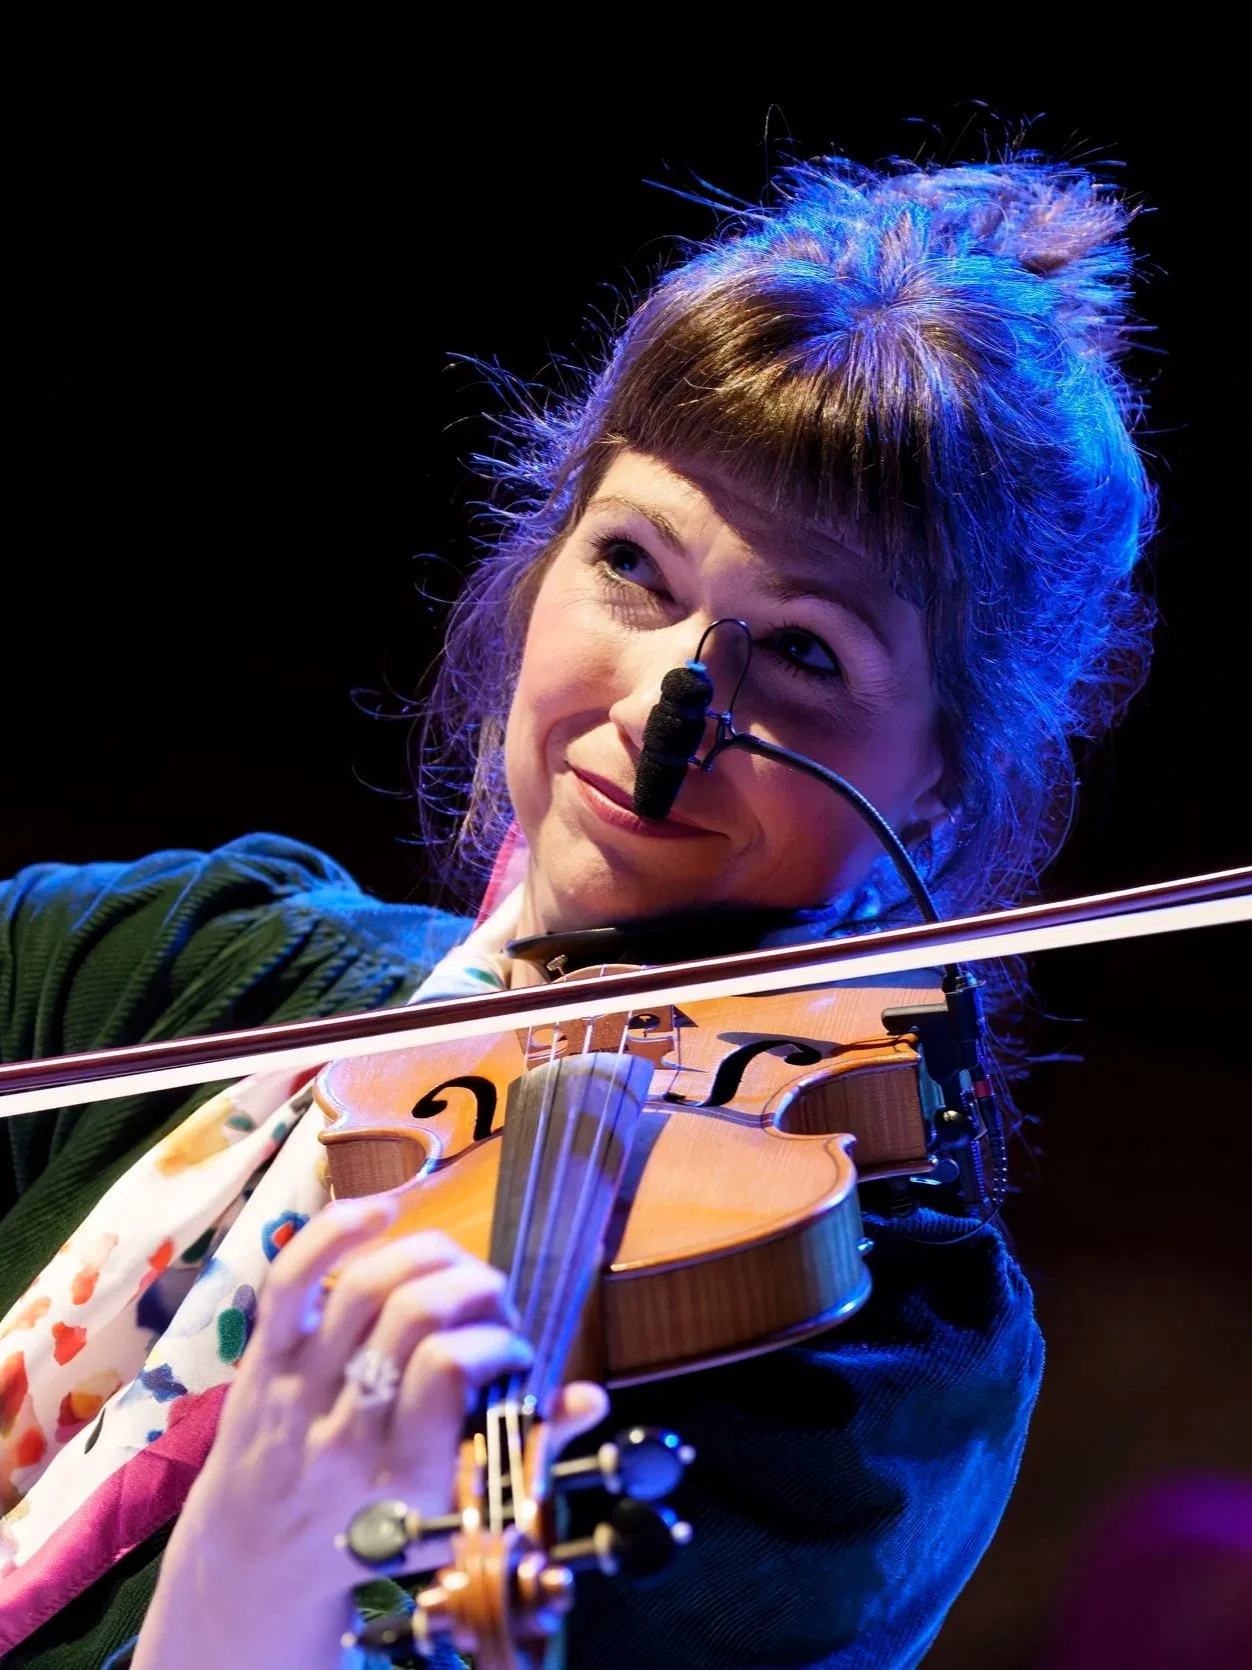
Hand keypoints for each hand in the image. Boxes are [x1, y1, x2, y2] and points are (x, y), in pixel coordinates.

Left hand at [134, 1196, 606, 1669]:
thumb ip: (523, 1449)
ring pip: (361, 1286)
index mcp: (401, 1473)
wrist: (261, 1561)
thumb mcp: (454, 1511)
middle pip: (410, 1314)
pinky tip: (385, 1212)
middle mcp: (346, 1427)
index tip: (514, 1349)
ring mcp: (299, 1387)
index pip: (446, 1368)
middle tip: (492, 1300)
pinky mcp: (263, 1358)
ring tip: (455, 1266)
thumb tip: (591, 1398)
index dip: (492, 1340)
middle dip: (469, 1286)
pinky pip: (292, 1279)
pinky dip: (337, 1230)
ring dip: (424, 1256)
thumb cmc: (376, 1532)